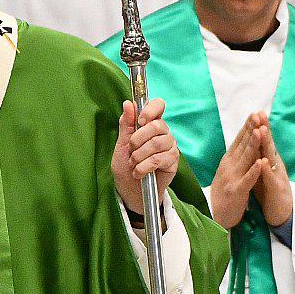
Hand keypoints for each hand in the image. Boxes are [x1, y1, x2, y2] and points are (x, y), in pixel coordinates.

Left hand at [112, 98, 178, 214]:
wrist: (130, 190)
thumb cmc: (125, 165)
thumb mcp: (121, 144)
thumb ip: (126, 124)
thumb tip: (128, 103)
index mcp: (150, 123)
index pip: (159, 105)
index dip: (150, 110)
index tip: (140, 121)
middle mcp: (163, 133)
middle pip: (157, 125)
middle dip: (138, 139)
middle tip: (130, 150)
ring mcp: (170, 147)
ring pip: (158, 142)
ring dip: (139, 155)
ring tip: (133, 164)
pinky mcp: (173, 162)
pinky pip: (160, 159)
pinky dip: (145, 166)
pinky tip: (139, 172)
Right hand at [209, 113, 261, 228]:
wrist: (213, 217)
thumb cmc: (224, 195)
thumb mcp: (227, 173)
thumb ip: (235, 158)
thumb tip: (242, 142)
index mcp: (227, 161)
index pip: (239, 141)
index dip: (247, 127)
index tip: (255, 114)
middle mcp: (228, 166)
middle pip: (242, 146)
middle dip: (251, 130)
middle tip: (257, 115)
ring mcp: (232, 178)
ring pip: (245, 159)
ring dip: (253, 145)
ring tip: (260, 131)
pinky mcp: (236, 191)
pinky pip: (247, 180)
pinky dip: (254, 171)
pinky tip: (261, 162)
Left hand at [250, 115, 291, 226]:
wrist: (281, 214)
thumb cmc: (270, 192)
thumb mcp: (262, 171)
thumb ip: (259, 157)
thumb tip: (253, 143)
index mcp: (269, 161)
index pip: (263, 142)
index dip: (259, 128)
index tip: (254, 113)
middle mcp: (275, 166)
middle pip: (269, 145)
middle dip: (264, 130)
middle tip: (260, 114)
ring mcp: (277, 177)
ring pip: (271, 159)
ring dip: (267, 145)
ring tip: (262, 131)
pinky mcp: (277, 190)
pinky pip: (271, 179)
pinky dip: (266, 170)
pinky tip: (263, 162)